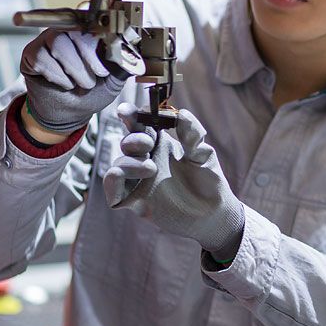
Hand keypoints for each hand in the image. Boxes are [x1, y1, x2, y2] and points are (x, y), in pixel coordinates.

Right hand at [21, 29, 125, 132]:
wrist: (71, 113)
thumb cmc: (91, 92)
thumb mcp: (113, 79)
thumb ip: (123, 63)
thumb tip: (134, 49)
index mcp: (87, 31)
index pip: (90, 14)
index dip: (98, 21)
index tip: (107, 32)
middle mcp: (66, 30)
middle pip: (74, 27)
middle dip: (89, 55)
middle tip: (98, 74)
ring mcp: (46, 40)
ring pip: (58, 43)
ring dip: (74, 69)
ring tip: (81, 83)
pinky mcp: (31, 53)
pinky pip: (42, 58)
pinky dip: (57, 76)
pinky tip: (63, 84)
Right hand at [103, 104, 245, 261]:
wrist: (213, 214)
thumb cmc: (209, 182)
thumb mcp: (203, 154)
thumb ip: (192, 134)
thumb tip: (182, 113)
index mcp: (161, 144)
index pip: (140, 125)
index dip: (130, 116)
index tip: (126, 111)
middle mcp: (146, 159)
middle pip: (128, 142)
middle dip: (135, 139)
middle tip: (149, 144)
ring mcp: (138, 180)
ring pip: (119, 163)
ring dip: (129, 162)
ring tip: (152, 168)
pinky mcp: (134, 199)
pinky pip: (113, 188)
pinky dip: (112, 180)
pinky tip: (120, 175)